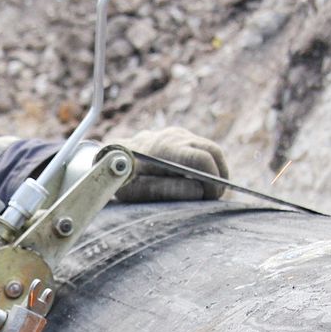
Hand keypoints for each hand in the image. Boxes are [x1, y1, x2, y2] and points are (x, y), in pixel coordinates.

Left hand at [114, 126, 229, 201]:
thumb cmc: (124, 176)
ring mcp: (179, 134)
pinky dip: (207, 165)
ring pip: (211, 150)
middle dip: (220, 176)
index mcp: (166, 148)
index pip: (203, 159)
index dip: (214, 180)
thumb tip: (200, 192)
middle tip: (215, 197)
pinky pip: (202, 149)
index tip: (211, 197)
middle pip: (213, 152)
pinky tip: (199, 182)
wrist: (110, 157)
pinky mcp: (180, 137)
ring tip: (209, 191)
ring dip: (216, 170)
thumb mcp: (140, 190)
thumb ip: (168, 190)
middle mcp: (175, 136)